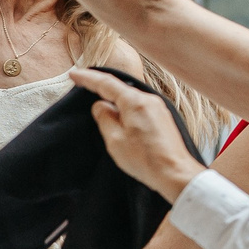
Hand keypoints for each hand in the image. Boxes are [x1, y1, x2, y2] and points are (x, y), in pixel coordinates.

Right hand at [68, 68, 201, 200]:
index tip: (73, 74)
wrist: (175, 173)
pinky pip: (139, 106)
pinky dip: (126, 108)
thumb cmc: (145, 159)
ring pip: (130, 98)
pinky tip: (120, 117)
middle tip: (83, 85)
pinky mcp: (163, 117)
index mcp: (135, 102)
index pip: (106, 83)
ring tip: (101, 105)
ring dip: (115, 100)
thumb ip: (104, 117)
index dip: (88, 78)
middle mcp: (149, 99)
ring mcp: (158, 108)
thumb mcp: (115, 140)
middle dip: (101, 87)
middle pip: (120, 88)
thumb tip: (101, 105)